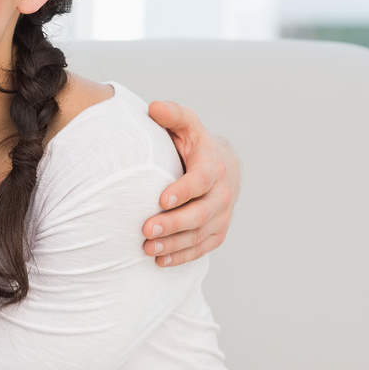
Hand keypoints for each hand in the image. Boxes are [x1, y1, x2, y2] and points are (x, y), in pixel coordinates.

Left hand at [143, 100, 240, 266]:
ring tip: (146, 249)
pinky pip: (201, 248)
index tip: (161, 199)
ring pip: (200, 235)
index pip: (202, 179)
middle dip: (174, 223)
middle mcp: (222, 193)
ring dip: (174, 244)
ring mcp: (221, 216)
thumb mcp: (185, 126)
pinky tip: (159, 261)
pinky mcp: (216, 232)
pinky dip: (182, 256)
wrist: (220, 167)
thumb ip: (172, 115)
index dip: (184, 190)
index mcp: (213, 165)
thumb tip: (154, 108)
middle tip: (146, 230)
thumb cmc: (193, 145)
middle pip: (201, 213)